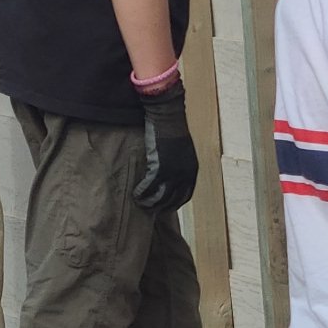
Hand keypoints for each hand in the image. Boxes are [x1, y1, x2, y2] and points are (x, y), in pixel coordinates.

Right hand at [132, 79, 200, 211]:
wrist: (168, 116)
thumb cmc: (173, 129)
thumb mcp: (182, 150)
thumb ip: (179, 164)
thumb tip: (170, 173)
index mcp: (192, 171)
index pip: (185, 195)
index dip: (174, 203)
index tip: (165, 207)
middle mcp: (184, 175)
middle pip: (172, 200)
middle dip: (161, 207)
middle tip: (150, 210)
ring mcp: (172, 173)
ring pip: (160, 197)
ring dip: (149, 203)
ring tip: (141, 204)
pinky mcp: (159, 168)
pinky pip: (149, 187)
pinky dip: (141, 193)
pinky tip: (136, 195)